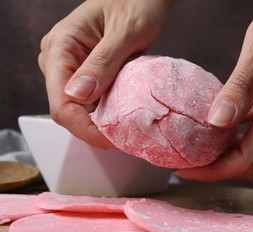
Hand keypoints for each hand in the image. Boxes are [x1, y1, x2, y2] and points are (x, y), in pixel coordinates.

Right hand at [38, 0, 176, 147]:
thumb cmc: (136, 4)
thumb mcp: (125, 32)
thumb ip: (103, 62)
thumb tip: (78, 96)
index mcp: (60, 46)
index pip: (61, 102)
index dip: (84, 128)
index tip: (112, 140)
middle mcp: (59, 60)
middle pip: (68, 109)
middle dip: (94, 129)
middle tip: (126, 138)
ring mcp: (72, 68)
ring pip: (79, 108)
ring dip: (102, 122)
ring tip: (127, 129)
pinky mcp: (87, 73)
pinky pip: (92, 101)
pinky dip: (107, 112)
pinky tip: (124, 115)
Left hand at [177, 0, 252, 180]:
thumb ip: (241, 85)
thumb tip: (217, 122)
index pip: (251, 157)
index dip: (217, 170)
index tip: (189, 169)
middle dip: (224, 168)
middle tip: (194, 160)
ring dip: (237, 155)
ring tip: (207, 146)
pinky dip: (251, 137)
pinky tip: (232, 124)